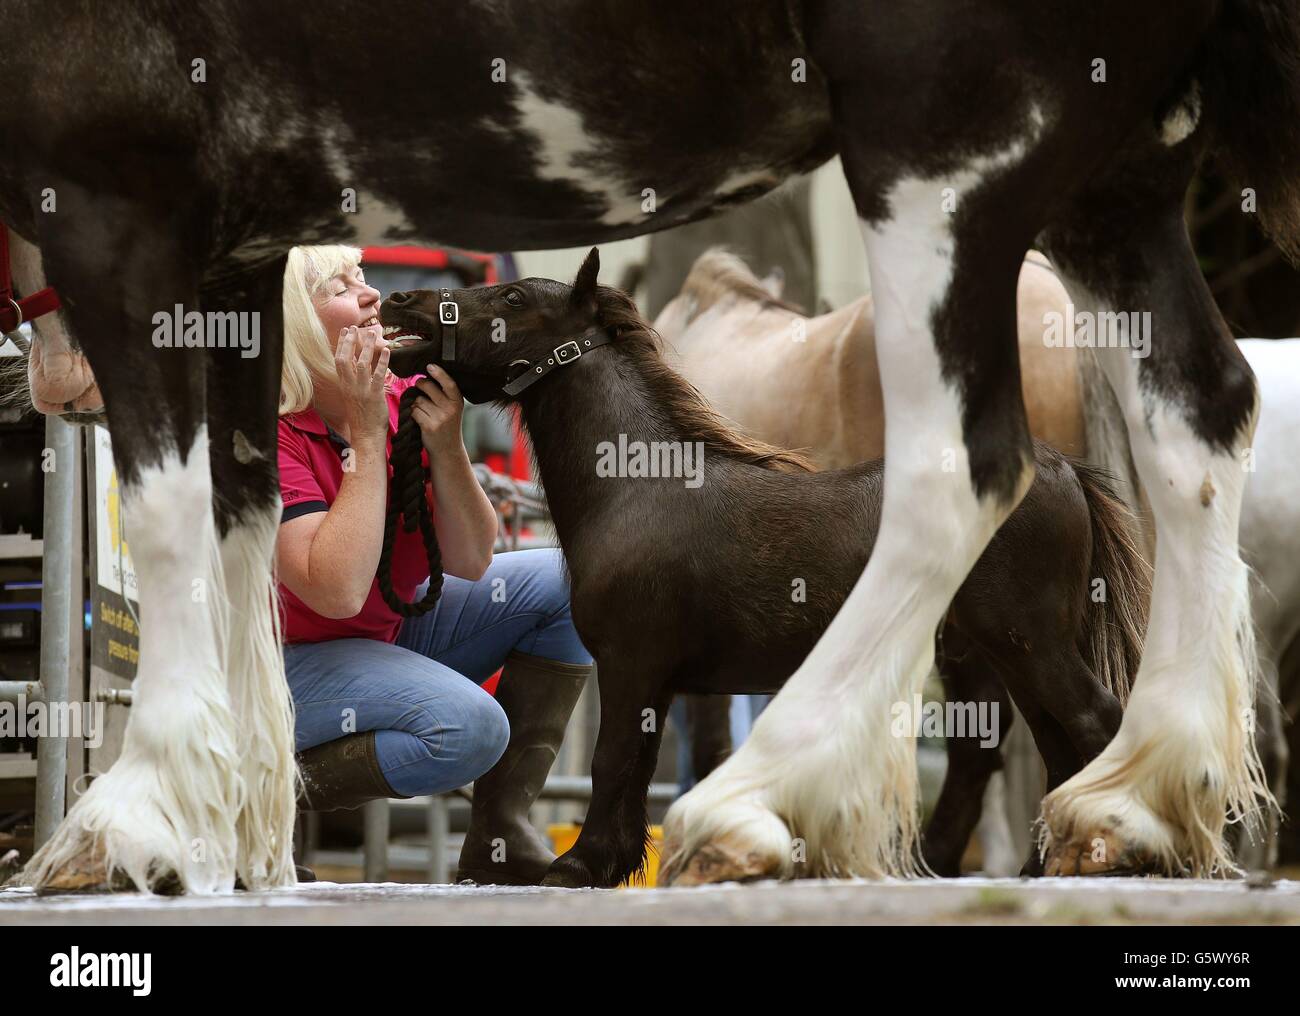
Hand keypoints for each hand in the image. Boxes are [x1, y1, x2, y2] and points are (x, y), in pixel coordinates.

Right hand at [334, 324, 390, 446]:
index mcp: (344, 386)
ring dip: (367, 347)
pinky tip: (387, 351)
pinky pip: (378, 375)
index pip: (338, 360)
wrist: (365, 435)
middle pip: (345, 358)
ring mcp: (362, 390)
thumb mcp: (353, 397)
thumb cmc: (362, 418)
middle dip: (349, 341)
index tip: (344, 332)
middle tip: (355, 328)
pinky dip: (382, 362)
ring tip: (372, 333)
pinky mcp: (374, 395)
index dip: (340, 344)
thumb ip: (354, 382)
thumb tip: (359, 367)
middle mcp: (350, 386)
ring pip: (361, 363)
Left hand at [411, 364, 465, 458]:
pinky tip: (420, 420)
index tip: (429, 366)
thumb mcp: (453, 409)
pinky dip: (414, 414)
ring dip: (416, 404)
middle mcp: (450, 409)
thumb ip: (444, 395)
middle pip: (428, 387)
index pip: (448, 383)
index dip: (439, 373)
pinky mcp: (429, 426)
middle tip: (419, 387)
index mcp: (458, 402)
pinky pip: (414, 412)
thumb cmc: (448, 426)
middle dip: (420, 385)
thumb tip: (426, 376)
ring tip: (424, 411)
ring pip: (418, 400)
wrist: (448, 450)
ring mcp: (440, 418)